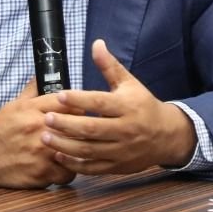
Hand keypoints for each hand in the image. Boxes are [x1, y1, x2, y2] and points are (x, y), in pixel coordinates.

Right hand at [0, 77, 76, 188]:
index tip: (78, 111)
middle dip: (81, 127)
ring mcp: (43, 153)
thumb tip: (43, 75)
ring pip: (77, 149)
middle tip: (81, 130)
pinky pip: (69, 172)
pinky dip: (69, 171)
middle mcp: (40, 129)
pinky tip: (63, 166)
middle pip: (77, 124)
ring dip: (78, 149)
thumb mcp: (13, 105)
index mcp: (33, 110)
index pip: (68, 102)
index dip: (77, 105)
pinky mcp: (43, 173)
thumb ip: (32, 90)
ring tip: (75, 148)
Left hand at [41, 39, 197, 174]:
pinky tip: (58, 156)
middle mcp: (125, 130)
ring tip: (45, 137)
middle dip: (67, 124)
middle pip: (92, 129)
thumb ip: (110, 66)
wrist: (167, 136)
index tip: (60, 95)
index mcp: (127, 107)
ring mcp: (121, 150)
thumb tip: (96, 43)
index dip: (79, 100)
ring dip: (65, 145)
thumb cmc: (143, 106)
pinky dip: (75, 164)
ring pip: (90, 150)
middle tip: (46, 118)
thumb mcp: (129, 83)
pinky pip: (94, 168)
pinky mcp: (118, 166)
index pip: (100, 103)